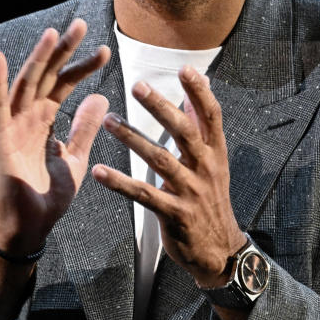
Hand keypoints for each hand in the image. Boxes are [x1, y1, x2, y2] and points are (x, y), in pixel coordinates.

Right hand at [0, 19, 110, 254]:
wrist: (29, 228)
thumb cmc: (47, 196)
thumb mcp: (76, 158)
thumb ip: (85, 129)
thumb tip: (100, 96)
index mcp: (45, 120)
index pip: (64, 84)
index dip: (82, 66)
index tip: (105, 50)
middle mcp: (27, 118)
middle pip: (45, 76)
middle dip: (62, 50)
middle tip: (81, 23)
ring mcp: (12, 127)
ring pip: (26, 85)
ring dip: (38, 58)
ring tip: (53, 33)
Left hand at [91, 65, 244, 287]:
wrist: (219, 250)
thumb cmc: (211, 200)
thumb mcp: (214, 164)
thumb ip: (202, 130)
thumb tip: (192, 95)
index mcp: (215, 153)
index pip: (211, 116)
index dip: (200, 92)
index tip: (185, 69)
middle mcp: (205, 169)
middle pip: (184, 132)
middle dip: (160, 108)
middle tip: (137, 86)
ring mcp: (190, 192)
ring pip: (160, 160)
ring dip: (132, 139)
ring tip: (109, 121)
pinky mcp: (174, 214)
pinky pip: (143, 195)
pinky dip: (120, 182)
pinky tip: (100, 171)